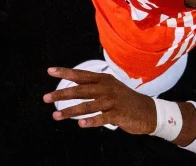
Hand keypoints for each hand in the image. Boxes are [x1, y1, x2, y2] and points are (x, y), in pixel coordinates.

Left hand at [42, 67, 157, 133]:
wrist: (149, 111)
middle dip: (61, 94)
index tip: (50, 71)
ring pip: (87, 106)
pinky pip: (102, 118)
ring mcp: (112, 101)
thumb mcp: (110, 87)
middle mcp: (106, 88)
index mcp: (103, 80)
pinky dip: (90, 121)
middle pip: (80, 90)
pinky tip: (80, 124)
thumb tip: (72, 86)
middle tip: (46, 98)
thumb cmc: (125, 100)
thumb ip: (93, 87)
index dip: (65, 72)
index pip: (81, 75)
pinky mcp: (118, 114)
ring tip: (56, 116)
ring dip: (70, 112)